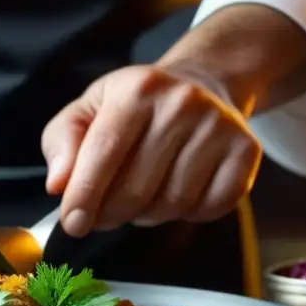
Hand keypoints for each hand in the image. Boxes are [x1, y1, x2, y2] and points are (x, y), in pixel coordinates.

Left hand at [41, 66, 261, 237]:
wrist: (202, 82)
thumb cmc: (136, 104)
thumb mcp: (89, 108)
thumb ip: (63, 142)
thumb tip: (59, 184)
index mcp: (137, 88)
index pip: (104, 151)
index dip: (85, 194)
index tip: (73, 224)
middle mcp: (182, 103)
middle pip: (137, 188)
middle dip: (112, 213)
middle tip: (103, 215)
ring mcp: (220, 127)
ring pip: (173, 203)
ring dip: (148, 215)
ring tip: (142, 197)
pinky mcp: (246, 150)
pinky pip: (211, 207)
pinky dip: (189, 214)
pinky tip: (178, 194)